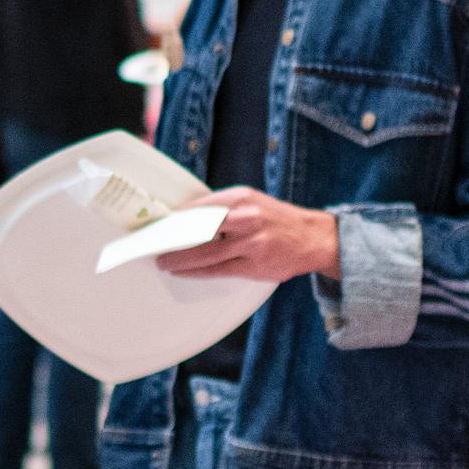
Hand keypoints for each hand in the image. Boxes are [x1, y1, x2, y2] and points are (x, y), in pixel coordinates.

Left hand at [165, 189, 339, 284]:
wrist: (314, 238)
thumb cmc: (275, 220)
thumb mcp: (252, 202)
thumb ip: (223, 209)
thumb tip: (185, 218)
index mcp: (241, 197)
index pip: (200, 206)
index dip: (176, 217)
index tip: (158, 223)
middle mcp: (246, 216)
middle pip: (199, 227)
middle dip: (173, 237)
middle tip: (153, 244)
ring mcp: (251, 242)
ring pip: (206, 251)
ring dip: (180, 258)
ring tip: (164, 261)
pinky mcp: (255, 264)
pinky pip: (218, 269)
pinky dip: (196, 271)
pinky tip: (183, 271)